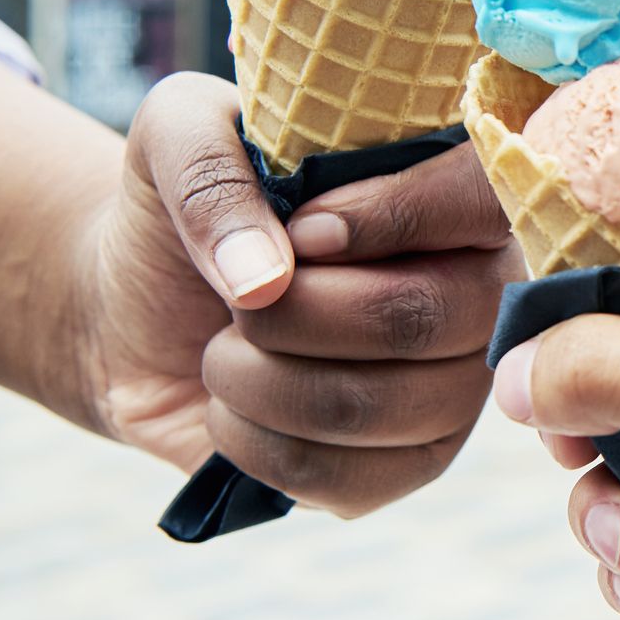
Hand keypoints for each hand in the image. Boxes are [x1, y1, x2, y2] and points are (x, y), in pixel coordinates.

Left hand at [83, 73, 518, 513]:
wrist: (137, 314)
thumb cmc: (186, 210)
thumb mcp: (173, 139)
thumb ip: (210, 174)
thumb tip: (264, 279)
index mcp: (449, 191)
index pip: (482, 194)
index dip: (390, 218)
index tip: (300, 232)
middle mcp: (478, 289)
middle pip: (421, 316)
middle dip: (292, 314)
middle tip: (240, 303)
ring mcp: (455, 387)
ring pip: (374, 407)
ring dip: (257, 382)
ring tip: (225, 353)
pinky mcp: (411, 465)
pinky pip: (346, 480)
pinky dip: (255, 447)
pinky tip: (237, 413)